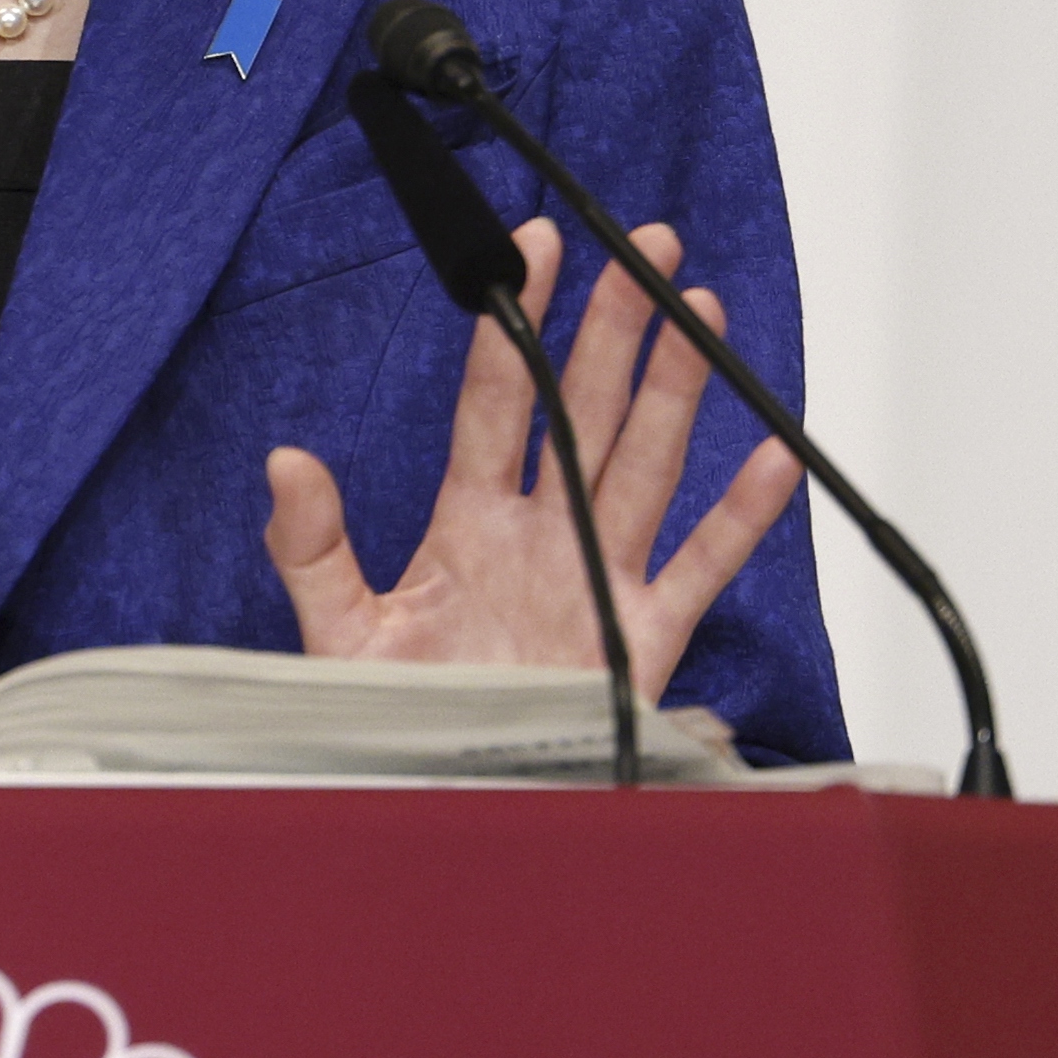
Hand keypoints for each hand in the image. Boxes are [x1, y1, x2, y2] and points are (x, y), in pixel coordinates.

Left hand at [260, 216, 806, 694]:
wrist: (445, 811)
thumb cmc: (391, 725)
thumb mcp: (338, 634)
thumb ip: (313, 548)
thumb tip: (284, 462)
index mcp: (468, 523)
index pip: (498, 399)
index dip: (516, 322)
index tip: (533, 246)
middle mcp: (542, 536)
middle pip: (586, 409)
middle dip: (617, 325)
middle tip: (644, 247)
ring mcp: (597, 581)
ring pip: (647, 462)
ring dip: (676, 388)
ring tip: (700, 308)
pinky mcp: (642, 640)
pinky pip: (701, 566)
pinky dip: (741, 515)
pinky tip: (774, 454)